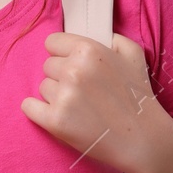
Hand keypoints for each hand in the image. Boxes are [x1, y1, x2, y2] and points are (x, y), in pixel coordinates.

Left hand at [19, 32, 168, 172]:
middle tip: (83, 91)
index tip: (73, 65)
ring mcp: (62, 96)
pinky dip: (37, 110)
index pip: (52, 42)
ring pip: (42, 87)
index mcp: (89, 49)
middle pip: (48, 66)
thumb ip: (112, 38)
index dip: (63, 54)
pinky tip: (55, 114)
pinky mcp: (55, 121)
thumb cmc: (139, 97)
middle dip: (61, 76)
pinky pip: (29, 107)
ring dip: (56, 95)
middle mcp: (73, 69)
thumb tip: (94, 34)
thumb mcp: (134, 54)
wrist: (143, 139)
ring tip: (80, 107)